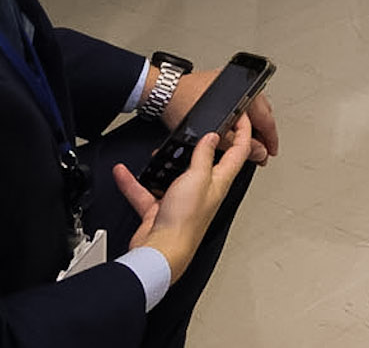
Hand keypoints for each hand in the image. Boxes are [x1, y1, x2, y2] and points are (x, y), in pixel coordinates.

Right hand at [112, 121, 254, 283]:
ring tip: (157, 151)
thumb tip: (212, 138)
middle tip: (196, 128)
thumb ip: (204, 156)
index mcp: (219, 181)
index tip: (241, 115)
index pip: (239, 152)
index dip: (244, 131)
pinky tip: (124, 173)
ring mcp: (181, 200)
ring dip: (164, 163)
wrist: (159, 253)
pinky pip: (146, 192)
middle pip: (207, 162)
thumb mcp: (197, 178)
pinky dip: (135, 182)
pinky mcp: (160, 211)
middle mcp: (203, 190)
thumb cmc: (184, 223)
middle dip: (201, 145)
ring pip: (174, 175)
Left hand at [158, 72, 278, 163]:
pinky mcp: (221, 81)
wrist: (164, 92)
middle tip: (260, 148)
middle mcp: (242, 86)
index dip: (270, 140)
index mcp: (246, 96)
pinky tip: (235, 122)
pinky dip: (242, 112)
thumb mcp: (214, 135)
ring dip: (253, 122)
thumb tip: (258, 152)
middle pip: (263, 112)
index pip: (267, 121)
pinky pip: (241, 99)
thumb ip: (239, 145)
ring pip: (253, 105)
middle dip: (263, 132)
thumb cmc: (183, 107)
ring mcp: (232, 82)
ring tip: (247, 137)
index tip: (271, 152)